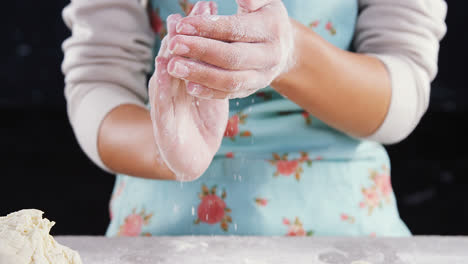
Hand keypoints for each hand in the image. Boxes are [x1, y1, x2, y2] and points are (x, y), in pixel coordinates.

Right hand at [149, 2, 228, 180]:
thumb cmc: (203, 120)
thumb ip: (214, 68)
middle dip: (183, 33)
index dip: (198, 27)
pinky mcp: (163, 122)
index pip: (190, 48)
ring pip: (165, 74)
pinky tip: (164, 70)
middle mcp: (172, 85)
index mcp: (185, 76)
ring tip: (174, 34)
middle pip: (175, 54)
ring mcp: (165, 102)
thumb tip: (227, 43)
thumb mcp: (212, 90)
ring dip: (169, 54)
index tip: (208, 5)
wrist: (192, 155)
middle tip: (191, 11)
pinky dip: (162, 85)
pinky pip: (161, 102)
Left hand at [166, 0, 294, 98]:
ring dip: (200, 75)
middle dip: (200, 51)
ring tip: (174, 67)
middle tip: (173, 46)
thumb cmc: (265, 16)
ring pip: (230, 80)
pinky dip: (209, 92)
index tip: (182, 26)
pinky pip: (230, 94)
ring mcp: (262, 76)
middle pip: (232, 57)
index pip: (236, 30)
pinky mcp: (252, 90)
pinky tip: (188, 86)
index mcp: (271, 29)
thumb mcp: (264, 1)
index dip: (208, 28)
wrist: (283, 46)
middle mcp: (270, 56)